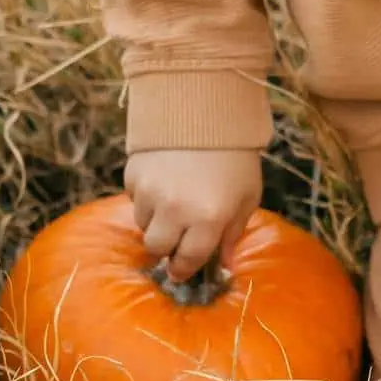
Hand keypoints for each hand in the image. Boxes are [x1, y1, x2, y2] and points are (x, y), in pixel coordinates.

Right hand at [123, 148, 260, 282]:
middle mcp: (176, 210)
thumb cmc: (235, 158)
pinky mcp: (133, 174)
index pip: (187, 261)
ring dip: (156, 219)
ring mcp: (151, 192)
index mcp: (209, 219)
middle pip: (157, 247)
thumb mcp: (246, 197)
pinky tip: (164, 178)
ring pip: (142, 223)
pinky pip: (134, 198)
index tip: (181, 270)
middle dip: (166, 246)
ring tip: (174, 197)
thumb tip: (222, 266)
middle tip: (177, 235)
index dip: (184, 268)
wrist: (208, 110)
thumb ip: (232, 234)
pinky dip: (146, 195)